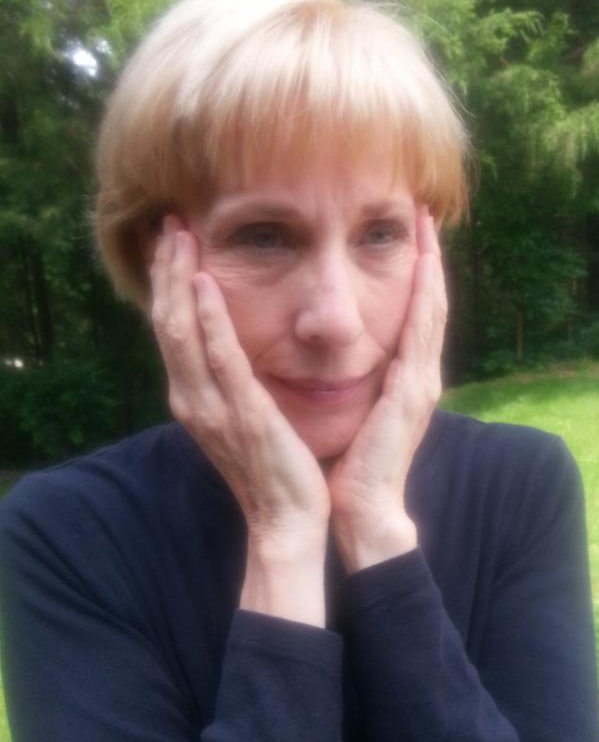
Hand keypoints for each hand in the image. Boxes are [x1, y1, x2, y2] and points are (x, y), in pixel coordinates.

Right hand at [149, 215, 329, 545]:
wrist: (288, 519)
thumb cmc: (272, 466)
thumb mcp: (241, 417)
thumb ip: (229, 382)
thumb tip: (230, 346)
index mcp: (194, 397)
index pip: (173, 329)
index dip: (169, 283)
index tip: (173, 243)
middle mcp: (191, 398)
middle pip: (167, 321)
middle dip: (167, 270)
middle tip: (170, 222)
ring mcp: (211, 407)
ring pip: (182, 331)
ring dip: (179, 279)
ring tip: (180, 235)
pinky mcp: (240, 413)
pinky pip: (219, 357)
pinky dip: (208, 317)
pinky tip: (207, 281)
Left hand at [326, 209, 445, 570]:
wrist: (361, 509)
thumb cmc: (350, 462)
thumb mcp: (356, 409)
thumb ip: (355, 379)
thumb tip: (331, 350)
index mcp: (405, 378)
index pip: (416, 313)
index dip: (419, 272)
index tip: (412, 233)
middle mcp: (421, 374)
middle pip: (431, 303)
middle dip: (430, 256)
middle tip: (424, 212)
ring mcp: (422, 383)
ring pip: (433, 310)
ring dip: (431, 265)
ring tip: (426, 224)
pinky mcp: (413, 394)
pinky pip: (420, 335)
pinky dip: (424, 298)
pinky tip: (422, 265)